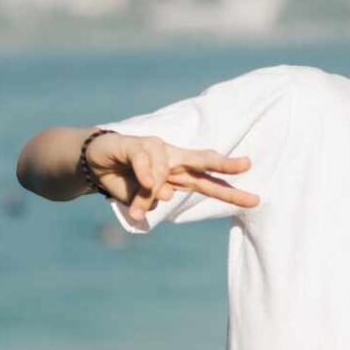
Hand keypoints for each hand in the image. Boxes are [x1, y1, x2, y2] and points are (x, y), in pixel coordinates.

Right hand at [85, 133, 259, 219]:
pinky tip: (142, 182)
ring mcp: (156, 149)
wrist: (94, 161)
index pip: (209, 183)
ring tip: (137, 206)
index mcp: (179, 175)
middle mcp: (172, 160)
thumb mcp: (140, 199)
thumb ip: (151, 200)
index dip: (231, 192)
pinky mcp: (135, 143)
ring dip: (149, 193)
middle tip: (247, 165)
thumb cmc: (124, 180)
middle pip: (203, 162)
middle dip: (225, 164)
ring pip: (165, 171)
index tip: (256, 200)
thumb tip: (165, 194)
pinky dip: (144, 175)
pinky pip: (145, 161)